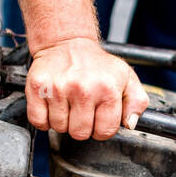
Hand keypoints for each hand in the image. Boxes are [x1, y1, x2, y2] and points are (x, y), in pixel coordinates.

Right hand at [25, 37, 149, 139]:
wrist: (67, 42)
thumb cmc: (97, 64)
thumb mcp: (126, 78)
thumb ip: (137, 102)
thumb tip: (130, 123)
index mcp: (107, 89)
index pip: (105, 131)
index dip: (102, 128)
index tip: (98, 118)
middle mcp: (83, 88)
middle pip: (80, 133)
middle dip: (81, 126)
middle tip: (81, 109)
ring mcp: (58, 88)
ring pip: (59, 128)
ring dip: (63, 121)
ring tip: (67, 103)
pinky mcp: (38, 87)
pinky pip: (38, 121)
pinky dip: (44, 118)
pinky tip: (53, 105)